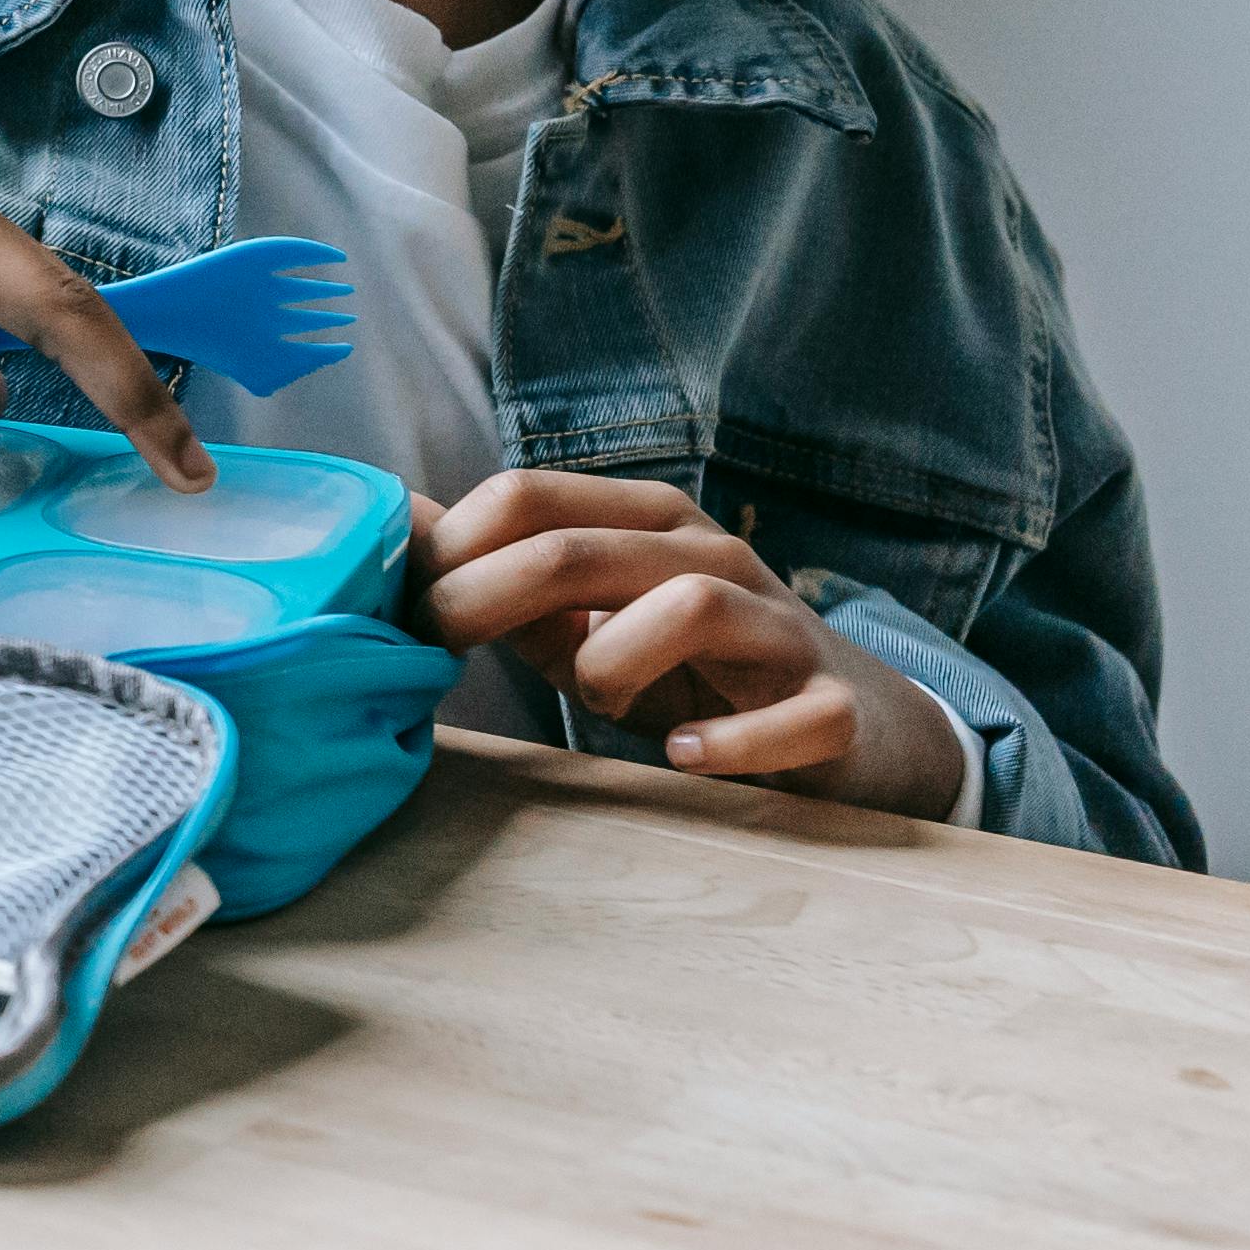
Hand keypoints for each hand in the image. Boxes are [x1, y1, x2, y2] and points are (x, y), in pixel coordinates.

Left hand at [412, 470, 975, 814]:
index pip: (528, 496)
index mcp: (644, 524)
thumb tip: (398, 530)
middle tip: (443, 650)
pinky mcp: (835, 710)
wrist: (851, 723)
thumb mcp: (584, 619)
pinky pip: (792, 718)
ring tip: (599, 701)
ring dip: (614, 664)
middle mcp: (714, 561)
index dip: (449, 549)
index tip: (411, 612)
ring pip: (693, 607)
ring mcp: (782, 632)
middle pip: (584, 549)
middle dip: (489, 597)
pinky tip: (683, 753)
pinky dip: (726, 743)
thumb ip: (501, 579)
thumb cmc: (689, 668)